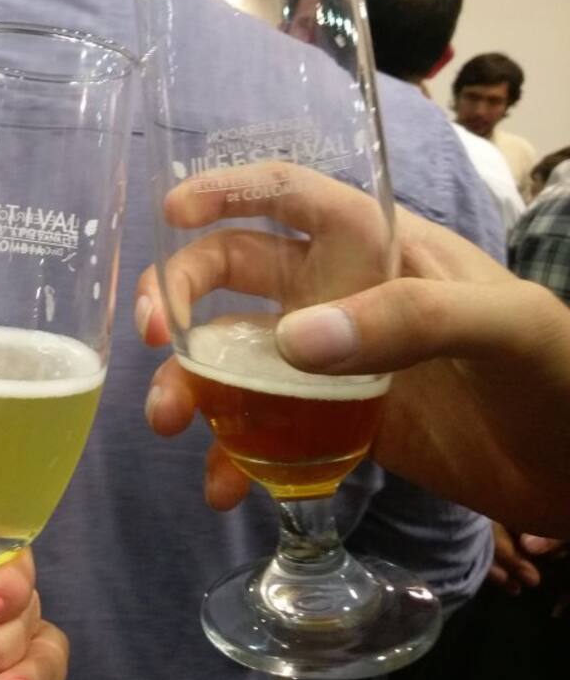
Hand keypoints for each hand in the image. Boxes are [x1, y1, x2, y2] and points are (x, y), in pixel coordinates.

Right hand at [136, 162, 569, 535]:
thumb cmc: (559, 372)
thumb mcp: (502, 326)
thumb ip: (408, 319)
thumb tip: (291, 343)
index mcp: (375, 246)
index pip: (287, 195)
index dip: (224, 191)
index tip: (169, 217)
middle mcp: (339, 293)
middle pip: (233, 273)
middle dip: (178, 298)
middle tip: (151, 341)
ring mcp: (332, 361)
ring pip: (235, 356)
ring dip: (191, 383)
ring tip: (168, 424)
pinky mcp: (334, 421)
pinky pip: (264, 428)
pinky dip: (234, 456)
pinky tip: (223, 488)